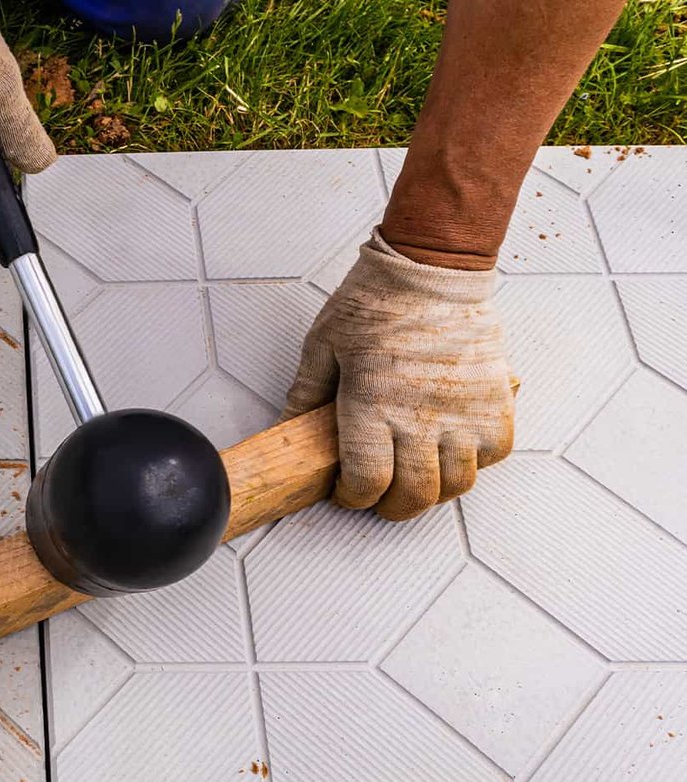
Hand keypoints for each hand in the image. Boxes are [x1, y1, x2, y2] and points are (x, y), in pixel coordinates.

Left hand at [282, 231, 514, 520]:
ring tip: (416, 479)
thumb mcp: (322, 345)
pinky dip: (475, 463)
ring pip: (458, 483)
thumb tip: (288, 428)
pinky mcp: (495, 400)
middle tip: (380, 499)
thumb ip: (306, 393)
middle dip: (392, 508)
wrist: (431, 269)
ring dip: (434, 491)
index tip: (347, 492)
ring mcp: (464, 411)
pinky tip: (452, 452)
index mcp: (372, 406)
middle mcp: (421, 417)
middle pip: (415, 495)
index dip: (354, 498)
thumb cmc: (374, 302)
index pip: (368, 481)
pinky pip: (495, 453)